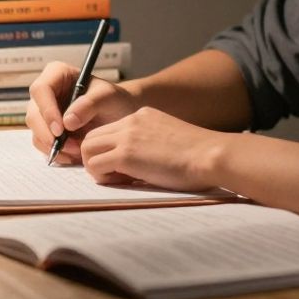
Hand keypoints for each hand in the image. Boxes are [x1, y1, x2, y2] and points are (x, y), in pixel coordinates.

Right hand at [27, 60, 141, 162]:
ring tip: (77, 150)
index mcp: (57, 74)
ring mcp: (44, 112)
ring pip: (35, 131)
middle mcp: (46, 92)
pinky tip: (73, 154)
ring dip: (53, 145)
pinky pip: (42, 143)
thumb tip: (67, 121)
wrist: (118, 116)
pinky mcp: (47, 129)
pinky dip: (55, 152)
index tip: (60, 129)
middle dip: (48, 133)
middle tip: (70, 146)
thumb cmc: (114, 100)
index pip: (41, 90)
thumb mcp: (108, 97)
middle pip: (33, 113)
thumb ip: (91, 104)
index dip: (47, 110)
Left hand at [79, 107, 229, 191]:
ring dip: (96, 167)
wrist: (210, 155)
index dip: (108, 151)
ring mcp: (126, 136)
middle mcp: (131, 121)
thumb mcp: (168, 141)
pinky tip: (122, 182)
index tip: (121, 168)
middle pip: (92, 137)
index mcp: (142, 116)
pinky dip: (102, 177)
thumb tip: (131, 169)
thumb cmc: (199, 156)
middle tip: (114, 175)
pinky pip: (95, 166)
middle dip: (96, 158)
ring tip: (117, 180)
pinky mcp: (125, 154)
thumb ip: (148, 146)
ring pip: (88, 149)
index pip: (109, 131)